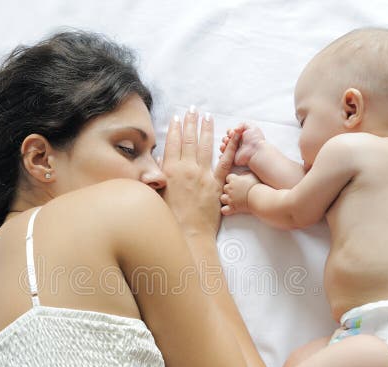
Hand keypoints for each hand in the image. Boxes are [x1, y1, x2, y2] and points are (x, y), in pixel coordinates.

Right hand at [162, 108, 229, 237]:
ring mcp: (203, 175)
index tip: (177, 117)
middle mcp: (186, 169)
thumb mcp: (154, 196)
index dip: (175, 128)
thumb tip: (156, 161)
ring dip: (206, 129)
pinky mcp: (217, 184)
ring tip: (207, 116)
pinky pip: (225, 162)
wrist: (188, 235)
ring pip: (205, 146)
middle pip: (188, 140)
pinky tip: (233, 136)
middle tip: (192, 109)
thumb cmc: (168, 220)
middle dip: (190, 122)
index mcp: (169, 171)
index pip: (172, 143)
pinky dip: (230, 148)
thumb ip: (154, 176)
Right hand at [220, 123, 265, 166]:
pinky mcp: (233, 158)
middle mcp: (238, 143)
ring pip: (224, 147)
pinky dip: (222, 152)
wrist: (256, 151)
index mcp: (241, 136)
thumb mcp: (251, 127)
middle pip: (226, 139)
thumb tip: (234, 129)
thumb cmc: (255, 139)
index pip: (231, 133)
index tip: (232, 133)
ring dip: (223, 144)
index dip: (229, 132)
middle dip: (225, 138)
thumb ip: (242, 125)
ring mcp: (235, 151)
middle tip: (229, 138)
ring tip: (226, 143)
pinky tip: (224, 149)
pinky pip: (225, 156)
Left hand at [221, 172, 259, 215]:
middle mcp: (230, 189)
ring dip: (226, 199)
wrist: (259, 198)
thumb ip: (244, 174)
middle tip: (236, 191)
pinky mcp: (233, 208)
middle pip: (225, 188)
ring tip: (233, 199)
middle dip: (229, 189)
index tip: (236, 182)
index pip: (228, 178)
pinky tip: (230, 209)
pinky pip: (224, 210)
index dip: (232, 180)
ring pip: (223, 198)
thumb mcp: (252, 175)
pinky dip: (226, 210)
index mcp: (234, 180)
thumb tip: (242, 175)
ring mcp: (231, 199)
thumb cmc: (257, 186)